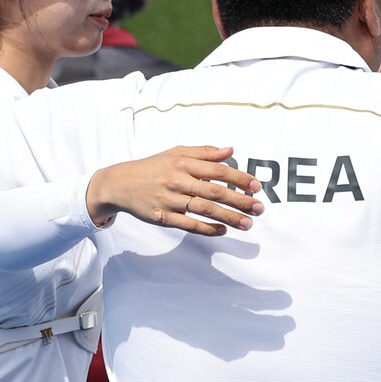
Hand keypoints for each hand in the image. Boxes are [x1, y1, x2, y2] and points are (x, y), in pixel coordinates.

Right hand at [87, 146, 264, 235]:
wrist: (120, 183)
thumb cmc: (153, 167)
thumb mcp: (176, 153)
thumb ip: (204, 152)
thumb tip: (230, 150)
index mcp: (183, 163)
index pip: (217, 170)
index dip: (239, 178)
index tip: (256, 187)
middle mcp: (177, 180)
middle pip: (214, 192)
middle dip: (240, 201)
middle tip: (260, 208)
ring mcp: (169, 200)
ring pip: (204, 210)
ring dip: (229, 218)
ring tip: (248, 224)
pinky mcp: (162, 217)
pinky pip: (189, 225)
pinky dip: (207, 229)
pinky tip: (223, 231)